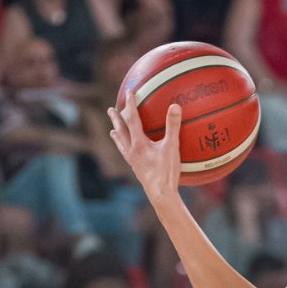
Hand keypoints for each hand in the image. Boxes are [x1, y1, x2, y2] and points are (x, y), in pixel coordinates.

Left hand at [106, 94, 182, 208]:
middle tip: (111, 109)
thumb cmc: (166, 171)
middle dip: (116, 119)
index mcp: (138, 143)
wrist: (160, 194)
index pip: (132, 119)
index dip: (131, 104)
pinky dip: (124, 149)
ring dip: (117, 135)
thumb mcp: (172, 147)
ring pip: (121, 144)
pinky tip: (128, 153)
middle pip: (121, 131)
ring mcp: (133, 161)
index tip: (129, 92)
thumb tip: (175, 105)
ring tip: (112, 131)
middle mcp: (132, 151)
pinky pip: (127, 155)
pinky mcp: (136, 170)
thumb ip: (173, 126)